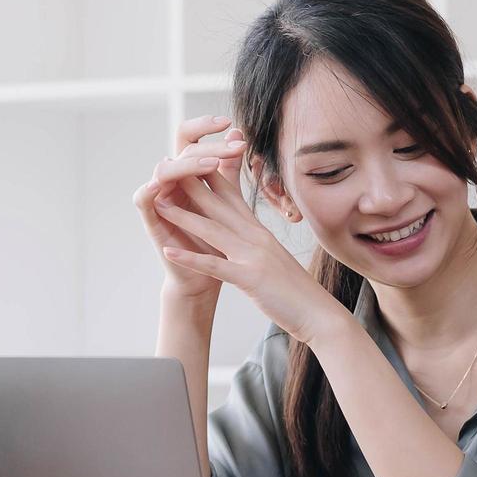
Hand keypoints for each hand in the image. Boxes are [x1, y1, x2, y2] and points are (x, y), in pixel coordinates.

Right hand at [134, 115, 245, 301]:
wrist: (205, 277)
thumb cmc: (214, 238)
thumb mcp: (225, 199)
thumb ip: (228, 168)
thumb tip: (238, 133)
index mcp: (188, 173)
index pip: (191, 139)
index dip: (205, 127)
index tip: (230, 124)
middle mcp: (171, 182)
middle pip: (181, 151)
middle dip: (208, 146)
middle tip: (233, 147)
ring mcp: (159, 199)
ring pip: (164, 170)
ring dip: (186, 165)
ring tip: (211, 164)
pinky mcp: (150, 221)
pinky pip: (142, 200)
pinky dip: (148, 191)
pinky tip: (159, 184)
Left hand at [149, 151, 350, 344]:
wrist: (318, 313)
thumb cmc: (294, 288)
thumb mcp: (273, 256)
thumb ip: (256, 241)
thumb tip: (243, 232)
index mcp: (259, 231)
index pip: (231, 196)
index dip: (208, 178)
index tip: (187, 163)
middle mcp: (256, 237)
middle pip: (219, 206)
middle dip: (190, 187)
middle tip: (165, 170)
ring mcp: (253, 256)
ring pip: (213, 230)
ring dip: (184, 216)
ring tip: (159, 204)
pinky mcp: (250, 279)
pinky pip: (215, 266)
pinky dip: (190, 259)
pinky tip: (169, 252)